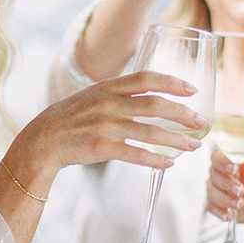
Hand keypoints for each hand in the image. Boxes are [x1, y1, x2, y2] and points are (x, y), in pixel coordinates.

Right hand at [17, 70, 205, 178]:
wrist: (42, 140)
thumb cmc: (70, 118)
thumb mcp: (92, 96)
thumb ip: (118, 93)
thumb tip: (149, 93)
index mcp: (108, 87)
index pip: (146, 78)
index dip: (172, 83)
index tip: (192, 90)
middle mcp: (108, 103)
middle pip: (155, 105)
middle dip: (182, 114)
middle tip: (201, 122)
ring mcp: (104, 125)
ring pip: (150, 131)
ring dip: (176, 139)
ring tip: (193, 146)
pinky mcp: (101, 147)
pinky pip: (135, 154)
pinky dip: (155, 159)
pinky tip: (168, 164)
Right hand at [206, 150, 243, 233]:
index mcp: (232, 161)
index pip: (217, 157)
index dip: (222, 162)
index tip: (234, 170)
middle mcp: (222, 174)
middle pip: (213, 175)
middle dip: (226, 183)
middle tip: (241, 191)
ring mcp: (219, 190)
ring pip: (211, 192)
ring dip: (224, 199)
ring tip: (240, 204)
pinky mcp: (219, 206)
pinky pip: (211, 208)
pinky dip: (219, 212)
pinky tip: (230, 215)